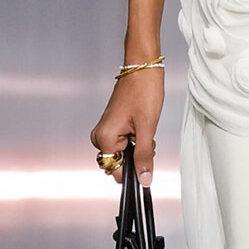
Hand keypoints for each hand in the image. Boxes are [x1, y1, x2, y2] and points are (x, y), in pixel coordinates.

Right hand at [90, 68, 164, 185]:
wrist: (142, 69)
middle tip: (146, 136)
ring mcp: (105, 131)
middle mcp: (100, 136)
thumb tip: (144, 179)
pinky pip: (123, 144)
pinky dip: (136, 140)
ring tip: (144, 128)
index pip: (115, 170)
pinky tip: (141, 126)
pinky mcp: (112, 127)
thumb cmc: (143, 91)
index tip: (146, 160)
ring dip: (138, 147)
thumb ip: (144, 156)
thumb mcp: (147, 128)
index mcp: (105, 138)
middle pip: (119, 163)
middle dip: (137, 156)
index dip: (134, 170)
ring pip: (124, 154)